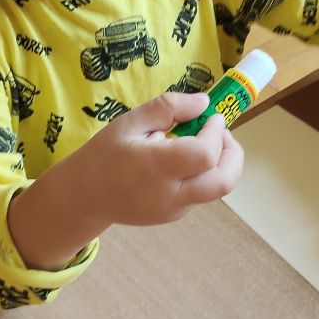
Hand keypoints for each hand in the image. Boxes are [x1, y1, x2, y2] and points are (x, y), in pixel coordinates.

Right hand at [81, 91, 243, 226]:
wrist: (85, 196)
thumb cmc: (105, 154)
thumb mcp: (129, 122)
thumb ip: (167, 108)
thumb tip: (204, 102)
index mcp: (155, 168)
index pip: (205, 154)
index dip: (217, 133)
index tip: (211, 117)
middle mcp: (169, 194)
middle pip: (224, 181)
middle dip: (233, 153)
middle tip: (221, 134)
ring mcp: (174, 210)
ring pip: (216, 188)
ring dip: (220, 163)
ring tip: (198, 143)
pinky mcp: (175, 216)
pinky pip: (201, 193)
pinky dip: (204, 173)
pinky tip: (182, 161)